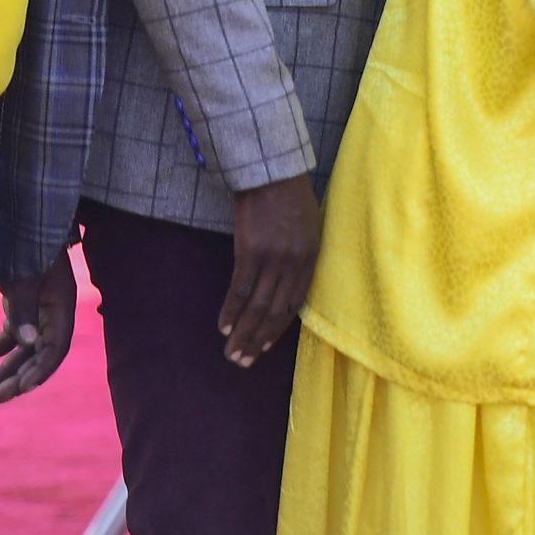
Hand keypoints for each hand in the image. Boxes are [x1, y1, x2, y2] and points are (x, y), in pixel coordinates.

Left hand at [0, 252, 77, 401]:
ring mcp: (38, 308)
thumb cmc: (26, 244)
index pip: (57, 345)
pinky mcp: (23, 304)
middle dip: (22, 375)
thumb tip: (28, 343)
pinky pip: (13, 333)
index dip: (43, 368)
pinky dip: (0, 349)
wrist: (22, 220)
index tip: (24, 387)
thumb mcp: (26, 277)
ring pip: (26, 346)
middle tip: (0, 397)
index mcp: (61, 304)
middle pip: (41, 351)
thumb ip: (25, 309)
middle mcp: (52, 311)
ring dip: (9, 367)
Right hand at [222, 173, 321, 366]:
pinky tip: (223, 326)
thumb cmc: (289, 197)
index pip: (295, 304)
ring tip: (231, 354)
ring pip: (258, 307)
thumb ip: (299, 255)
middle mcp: (296, 263)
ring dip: (243, 333)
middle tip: (243, 362)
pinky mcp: (251, 251)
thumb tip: (284, 282)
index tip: (265, 347)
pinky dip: (231, 311)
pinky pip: (240, 290)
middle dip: (259, 340)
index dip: (278, 329)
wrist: (271, 172)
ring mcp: (274, 258)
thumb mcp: (307, 228)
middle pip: (276, 311)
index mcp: (312, 257)